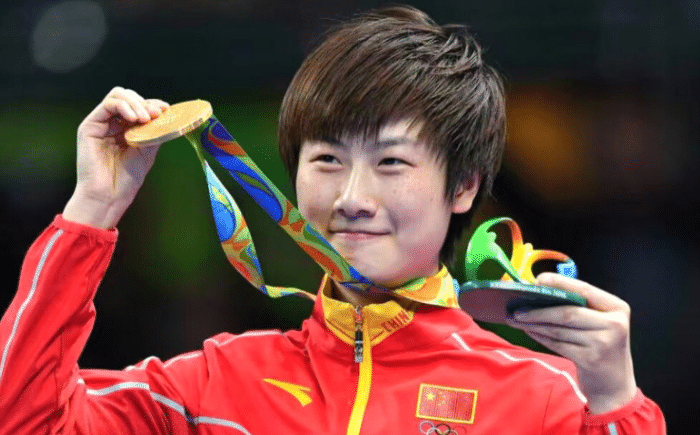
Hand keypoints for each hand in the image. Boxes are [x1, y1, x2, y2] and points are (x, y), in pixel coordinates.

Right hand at [63, 87, 168, 228]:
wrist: (109, 194)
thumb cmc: (127, 177)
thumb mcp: (148, 149)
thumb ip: (154, 130)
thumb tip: (165, 113)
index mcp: (126, 129)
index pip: (139, 106)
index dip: (152, 104)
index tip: (165, 109)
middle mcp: (113, 123)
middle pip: (128, 97)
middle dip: (144, 103)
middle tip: (155, 115)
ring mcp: (101, 123)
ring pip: (118, 96)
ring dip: (135, 103)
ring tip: (144, 119)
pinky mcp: (90, 126)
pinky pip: (107, 104)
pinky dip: (123, 106)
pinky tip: (133, 119)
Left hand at [505, 272, 636, 413]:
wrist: (614, 383)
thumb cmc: (601, 345)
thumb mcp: (600, 322)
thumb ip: (579, 306)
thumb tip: (540, 288)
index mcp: (617, 308)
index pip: (585, 290)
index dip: (560, 283)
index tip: (538, 280)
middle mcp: (615, 324)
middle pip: (568, 312)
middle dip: (539, 310)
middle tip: (516, 308)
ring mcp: (604, 344)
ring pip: (560, 329)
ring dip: (534, 323)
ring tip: (516, 318)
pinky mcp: (591, 360)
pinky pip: (558, 344)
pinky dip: (540, 336)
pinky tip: (528, 331)